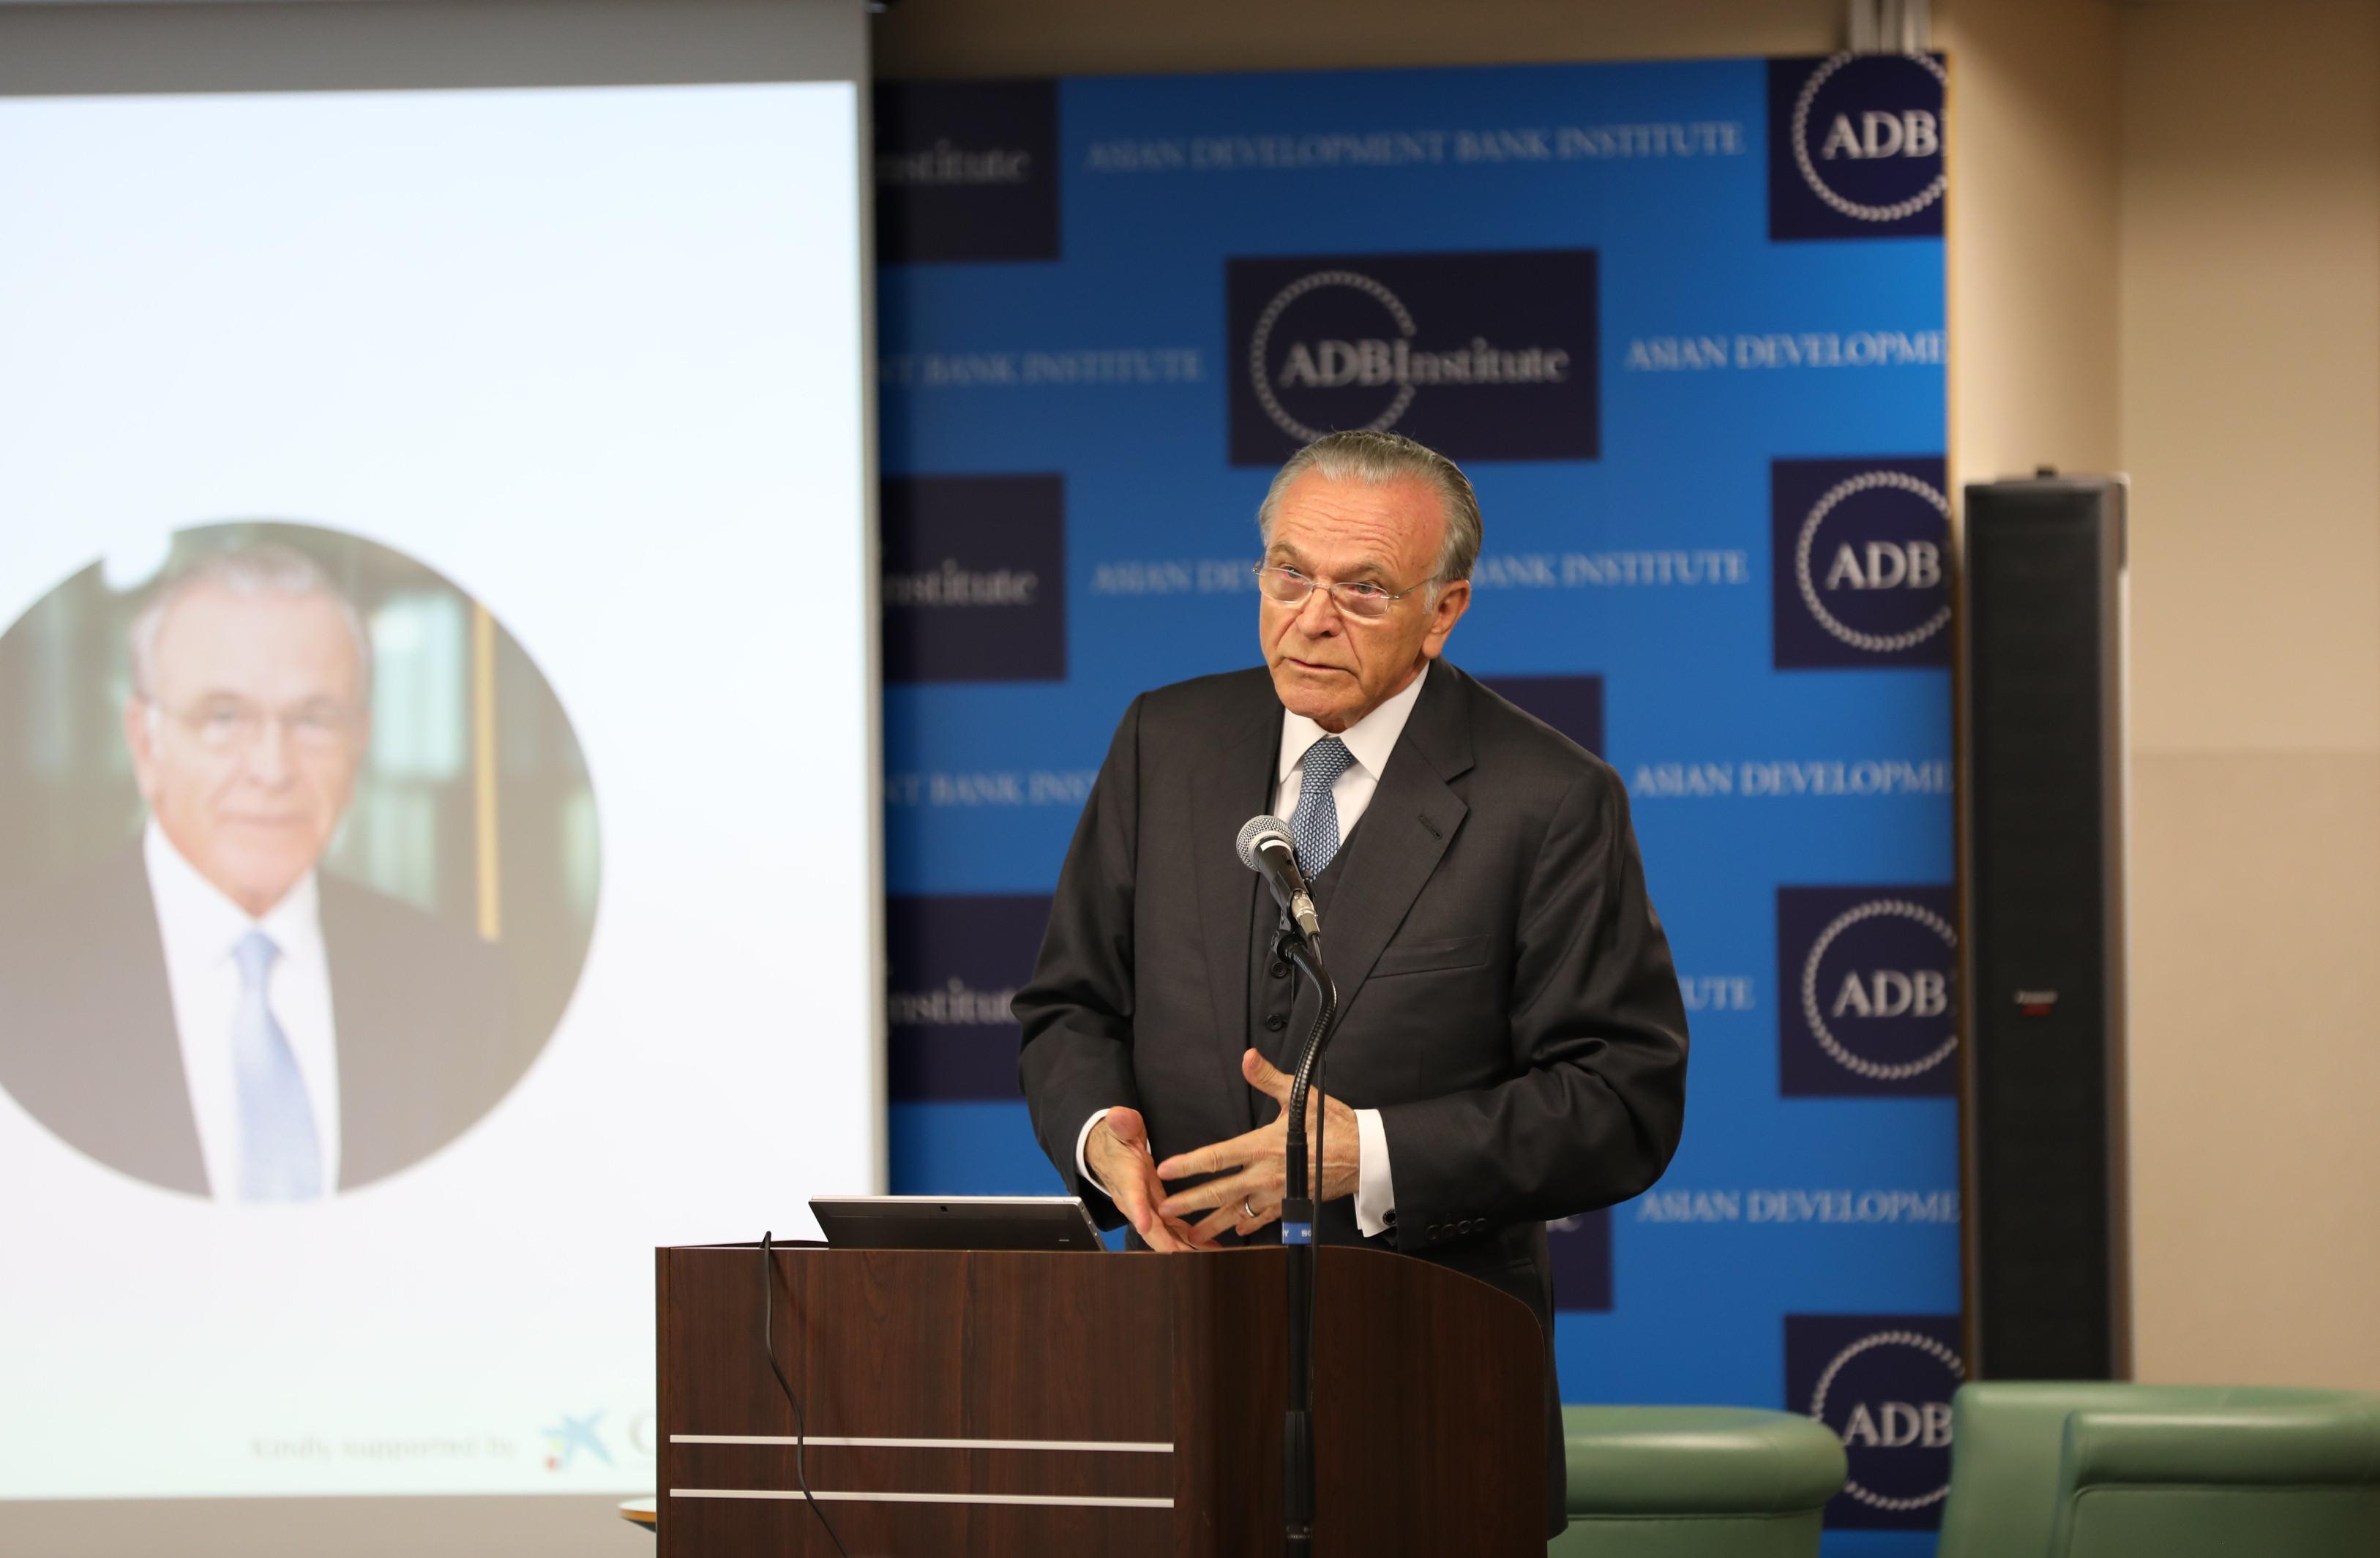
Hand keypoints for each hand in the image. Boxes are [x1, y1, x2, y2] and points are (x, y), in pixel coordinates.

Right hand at [1084, 1107, 1205, 1252]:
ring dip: (1182, 1247)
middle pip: (1148, 1225)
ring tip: (1206, 1257)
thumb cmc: (1118, 1138)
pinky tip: (1208, 1249)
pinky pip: (1173, 1228)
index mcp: (1126, 1178)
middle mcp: (1134, 1200)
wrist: (1110, 1152)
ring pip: (1163, 1233)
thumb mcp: (1119, 1126)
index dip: (1137, 1209)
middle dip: (1165, 1242)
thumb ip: (1121, 1123)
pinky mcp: (1157, 1210)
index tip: (1144, 1224)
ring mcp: (1146, 1208)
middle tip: (1184, 1256)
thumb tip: (1118, 1116)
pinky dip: (1188, 1240)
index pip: (1129, 1194)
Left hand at [1154, 1049, 1360, 1243]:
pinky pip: (1265, 1220)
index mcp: (1263, 1147)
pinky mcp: (1292, 1204)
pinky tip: (1237, 1232)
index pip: (1217, 1157)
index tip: (1165, 1170)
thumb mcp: (1300, 1095)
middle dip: (1189, 1203)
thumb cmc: (1333, 1124)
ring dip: (1212, 1225)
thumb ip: (1269, 1077)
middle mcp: (1266, 1175)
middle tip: (1162, 1211)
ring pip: (1238, 1213)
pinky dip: (1249, 1226)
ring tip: (1190, 1235)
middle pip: (1219, 1192)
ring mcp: (1278, 1194)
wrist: (1366, 1154)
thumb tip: (1248, 1057)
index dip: (1189, 1164)